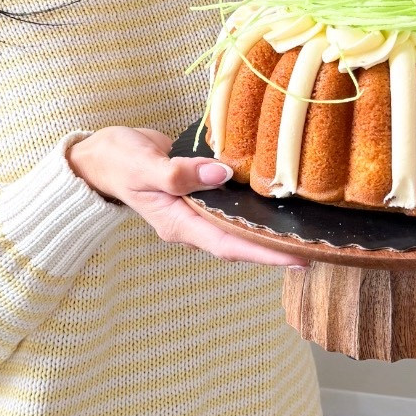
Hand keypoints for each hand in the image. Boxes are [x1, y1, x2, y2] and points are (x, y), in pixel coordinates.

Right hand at [66, 127, 308, 267]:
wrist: (99, 155)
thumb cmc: (117, 160)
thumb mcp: (143, 165)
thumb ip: (180, 173)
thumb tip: (222, 174)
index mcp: (178, 224)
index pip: (228, 245)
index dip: (264, 254)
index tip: (298, 259)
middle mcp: (190, 224)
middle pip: (239, 243)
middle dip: (275, 249)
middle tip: (317, 248)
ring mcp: (195, 211)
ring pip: (237, 226)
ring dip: (268, 230)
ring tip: (306, 230)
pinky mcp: (199, 194)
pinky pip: (230, 205)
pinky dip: (253, 206)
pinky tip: (276, 200)